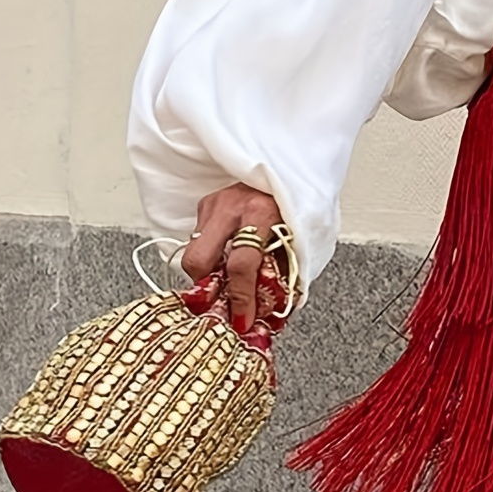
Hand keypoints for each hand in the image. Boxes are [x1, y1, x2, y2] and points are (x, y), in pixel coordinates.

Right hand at [181, 182, 283, 333]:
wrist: (292, 171)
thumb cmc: (296, 209)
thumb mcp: (298, 243)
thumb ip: (282, 277)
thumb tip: (267, 314)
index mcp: (261, 215)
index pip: (241, 265)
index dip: (241, 299)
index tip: (243, 320)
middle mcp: (232, 207)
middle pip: (199, 260)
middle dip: (206, 288)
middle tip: (222, 303)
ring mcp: (214, 203)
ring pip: (194, 252)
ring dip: (209, 274)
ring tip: (227, 283)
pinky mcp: (206, 203)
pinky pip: (199, 240)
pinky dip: (211, 256)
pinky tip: (227, 260)